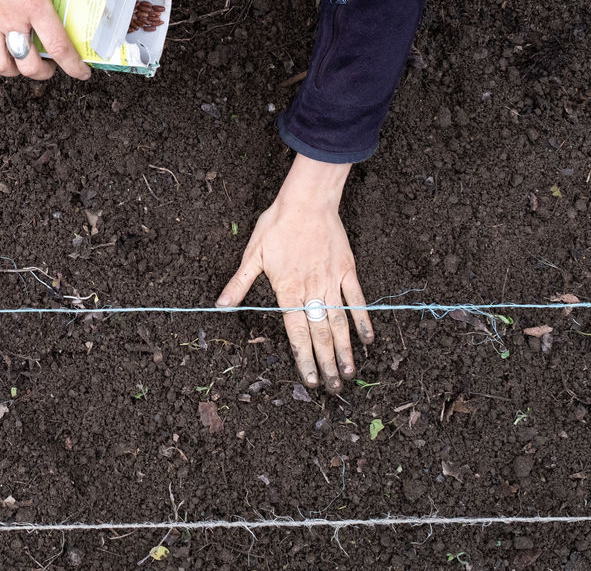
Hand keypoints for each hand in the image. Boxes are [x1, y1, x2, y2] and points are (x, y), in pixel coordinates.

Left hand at [215, 155, 373, 392]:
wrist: (307, 201)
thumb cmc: (277, 225)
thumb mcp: (252, 254)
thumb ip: (239, 284)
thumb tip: (221, 305)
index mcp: (287, 291)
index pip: (296, 333)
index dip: (303, 359)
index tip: (310, 380)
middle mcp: (311, 291)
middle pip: (320, 334)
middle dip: (326, 364)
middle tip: (333, 388)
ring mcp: (331, 281)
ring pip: (339, 322)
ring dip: (345, 349)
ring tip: (349, 373)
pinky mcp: (347, 270)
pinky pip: (357, 299)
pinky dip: (363, 319)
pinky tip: (368, 339)